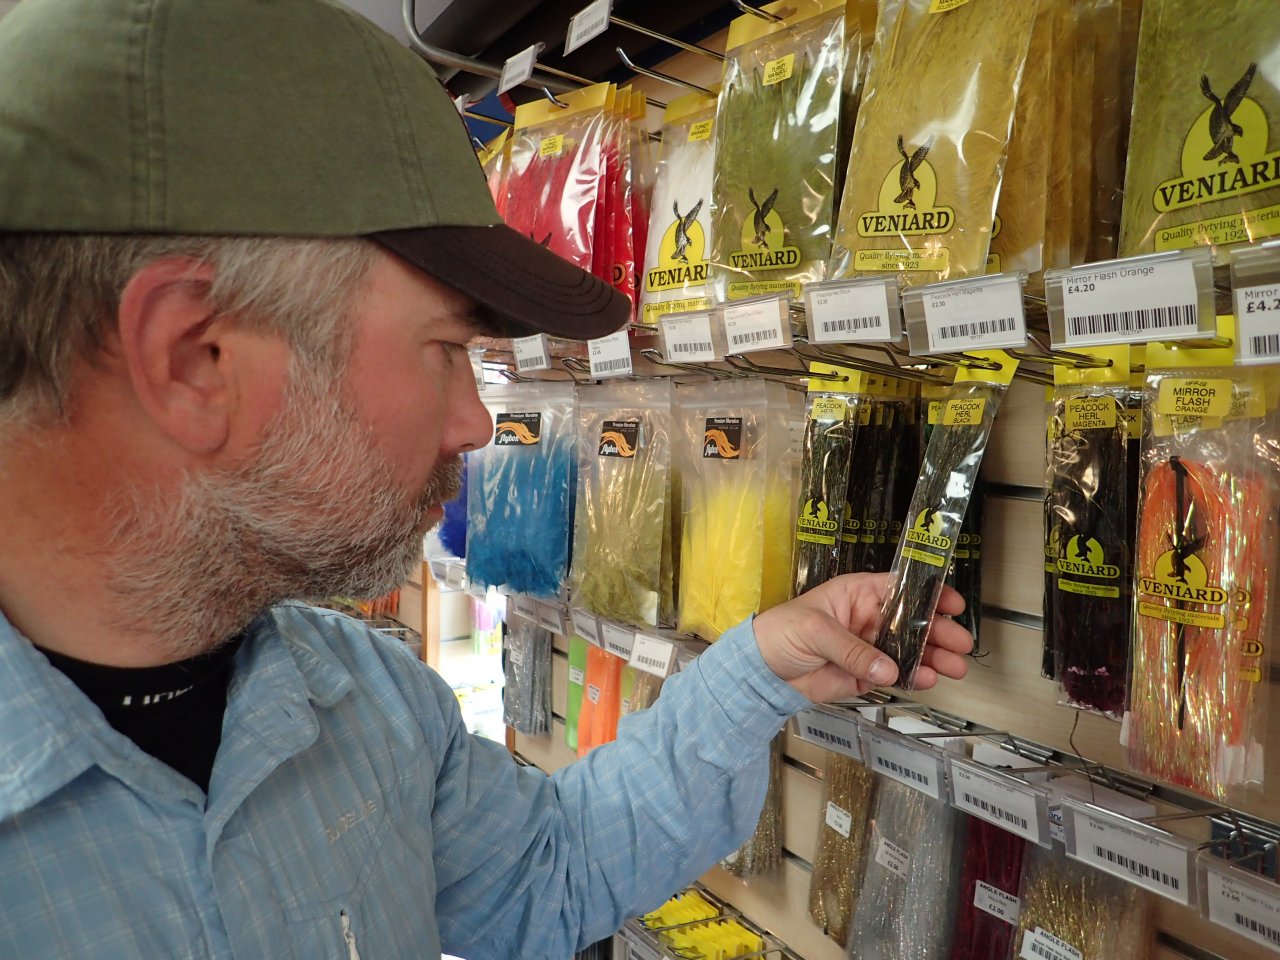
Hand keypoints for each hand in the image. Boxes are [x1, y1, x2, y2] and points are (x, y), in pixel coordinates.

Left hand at [752, 572, 972, 701]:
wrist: (762, 671)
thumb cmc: (782, 632)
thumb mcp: (815, 630)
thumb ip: (851, 649)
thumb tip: (886, 668)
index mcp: (858, 594)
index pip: (901, 589)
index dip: (929, 594)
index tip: (952, 604)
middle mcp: (869, 618)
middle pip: (913, 622)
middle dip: (939, 632)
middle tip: (960, 644)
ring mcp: (870, 647)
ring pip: (909, 649)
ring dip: (933, 657)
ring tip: (954, 668)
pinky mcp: (865, 674)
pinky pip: (895, 674)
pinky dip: (913, 677)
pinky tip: (927, 679)